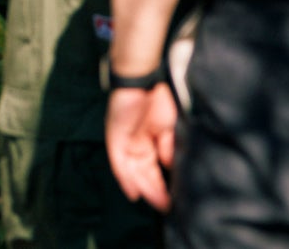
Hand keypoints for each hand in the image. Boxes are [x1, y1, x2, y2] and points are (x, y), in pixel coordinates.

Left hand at [105, 84, 176, 211]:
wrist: (143, 80)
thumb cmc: (158, 99)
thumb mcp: (169, 127)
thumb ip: (169, 147)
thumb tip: (171, 166)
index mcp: (149, 142)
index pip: (155, 169)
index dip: (162, 185)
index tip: (173, 201)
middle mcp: (135, 145)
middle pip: (144, 174)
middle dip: (155, 191)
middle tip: (168, 207)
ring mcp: (124, 142)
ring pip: (133, 172)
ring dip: (144, 188)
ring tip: (157, 203)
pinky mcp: (114, 139)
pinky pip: (118, 163)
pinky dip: (125, 179)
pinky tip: (133, 192)